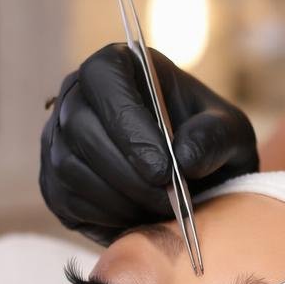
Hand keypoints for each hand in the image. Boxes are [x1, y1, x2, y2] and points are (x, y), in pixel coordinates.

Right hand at [39, 43, 258, 243]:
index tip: (164, 168)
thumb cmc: (208, 145)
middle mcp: (78, 96)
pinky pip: (66, 199)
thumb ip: (214, 138)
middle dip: (126, 171)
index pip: (104, 76)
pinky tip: (138, 217)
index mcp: (119, 66)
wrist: (193, 185)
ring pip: (70, 167)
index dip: (128, 121)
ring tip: (160, 209)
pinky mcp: (54, 181)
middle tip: (167, 199)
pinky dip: (105, 216)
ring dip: (119, 197)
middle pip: (79, 126)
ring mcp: (58, 139)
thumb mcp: (230, 134)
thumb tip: (184, 157)